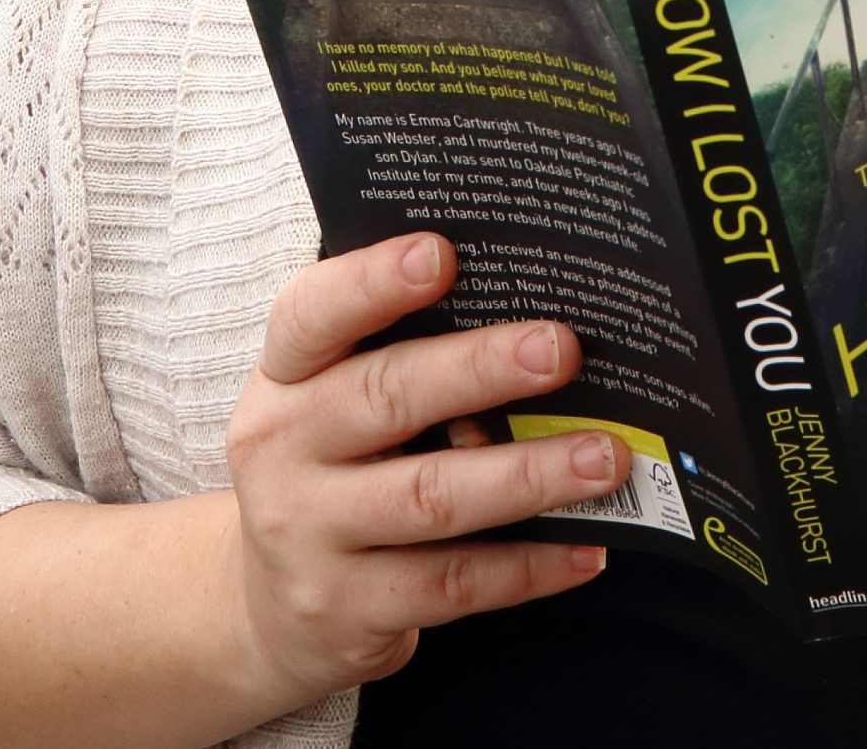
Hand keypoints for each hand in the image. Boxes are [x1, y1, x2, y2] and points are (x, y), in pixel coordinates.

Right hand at [223, 232, 624, 707]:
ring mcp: (309, 536)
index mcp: (282, 378)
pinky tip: (587, 546)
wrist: (261, 612)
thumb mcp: (326, 403)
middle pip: (386, 398)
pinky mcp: (347, 610)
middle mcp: (281, 450)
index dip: (372, 282)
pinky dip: (527, 565)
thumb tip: (530, 316)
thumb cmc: (327, 470)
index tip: (442, 253)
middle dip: (480, 370)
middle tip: (561, 349)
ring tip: (605, 456)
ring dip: (528, 475)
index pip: (311, 314)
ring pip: (431, 498)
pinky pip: (453, 584)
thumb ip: (395, 357)